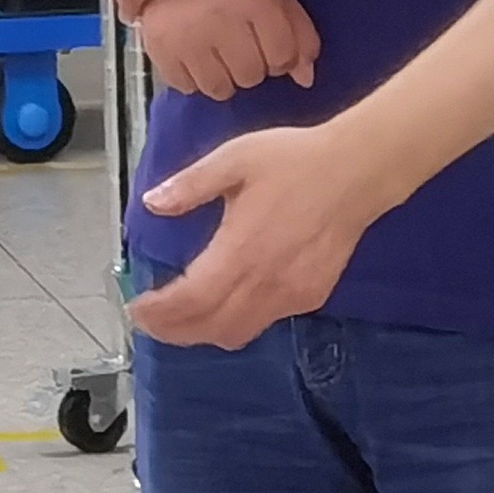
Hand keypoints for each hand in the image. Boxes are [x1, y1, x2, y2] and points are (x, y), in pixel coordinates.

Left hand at [129, 121, 402, 349]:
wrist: (357, 171)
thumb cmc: (293, 161)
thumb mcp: (234, 158)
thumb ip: (191, 185)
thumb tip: (152, 203)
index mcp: (240, 251)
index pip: (190, 300)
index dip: (158, 313)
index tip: (136, 308)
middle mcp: (265, 284)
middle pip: (210, 328)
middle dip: (173, 330)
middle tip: (150, 318)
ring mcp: (291, 296)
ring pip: (238, 333)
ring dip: (204, 332)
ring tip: (181, 317)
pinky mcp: (312, 297)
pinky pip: (265, 322)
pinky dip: (237, 322)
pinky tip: (227, 302)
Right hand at [133, 0, 318, 102]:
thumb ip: (298, 32)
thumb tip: (306, 79)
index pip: (283, 57)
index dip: (280, 56)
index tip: (267, 41)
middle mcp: (220, 14)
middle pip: (251, 76)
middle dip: (250, 65)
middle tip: (238, 43)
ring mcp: (185, 33)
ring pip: (220, 89)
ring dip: (222, 76)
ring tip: (215, 50)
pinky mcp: (158, 47)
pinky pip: (186, 87)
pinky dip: (191, 76)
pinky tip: (192, 52)